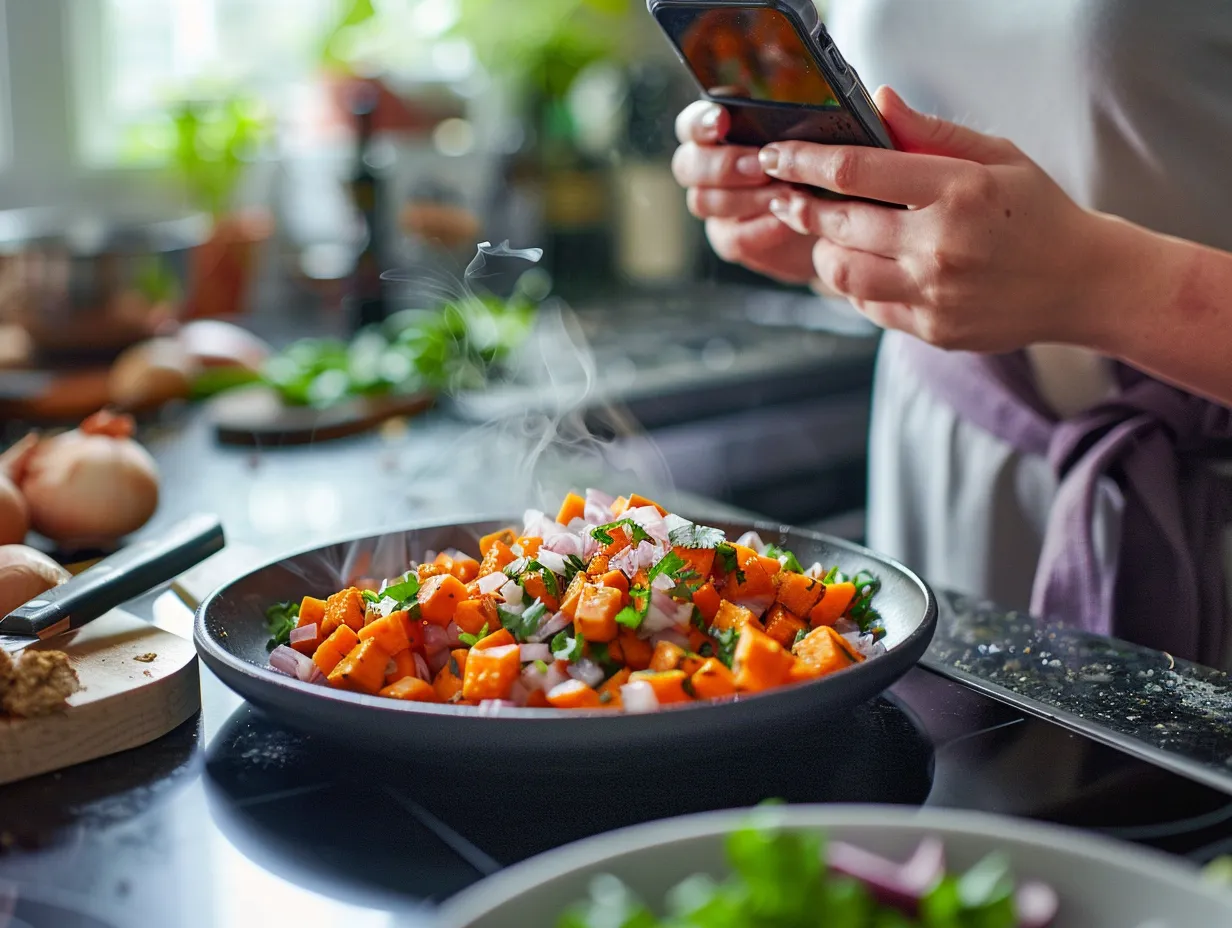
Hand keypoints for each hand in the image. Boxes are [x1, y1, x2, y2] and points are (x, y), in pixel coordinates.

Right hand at [671, 101, 818, 285]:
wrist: (829, 216)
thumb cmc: (811, 167)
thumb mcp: (804, 140)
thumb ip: (784, 127)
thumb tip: (788, 121)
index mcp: (715, 135)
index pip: (690, 124)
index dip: (700, 121)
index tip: (723, 120)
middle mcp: (704, 170)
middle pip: (686, 165)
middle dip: (725, 164)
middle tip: (763, 166)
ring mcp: (713, 207)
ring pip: (705, 201)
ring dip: (748, 197)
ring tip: (788, 194)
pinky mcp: (728, 239)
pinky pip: (732, 237)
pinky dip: (760, 229)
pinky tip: (785, 222)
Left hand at [761, 87, 1114, 351]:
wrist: (1082, 283)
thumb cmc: (1036, 212)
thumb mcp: (997, 156)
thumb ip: (932, 132)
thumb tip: (878, 103)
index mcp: (958, 191)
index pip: (856, 172)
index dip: (805, 163)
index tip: (778, 156)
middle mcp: (941, 246)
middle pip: (840, 225)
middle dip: (801, 207)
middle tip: (782, 195)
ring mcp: (935, 293)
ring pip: (843, 274)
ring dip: (820, 251)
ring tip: (821, 234)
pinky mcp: (932, 328)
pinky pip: (868, 306)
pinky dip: (852, 284)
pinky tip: (857, 265)